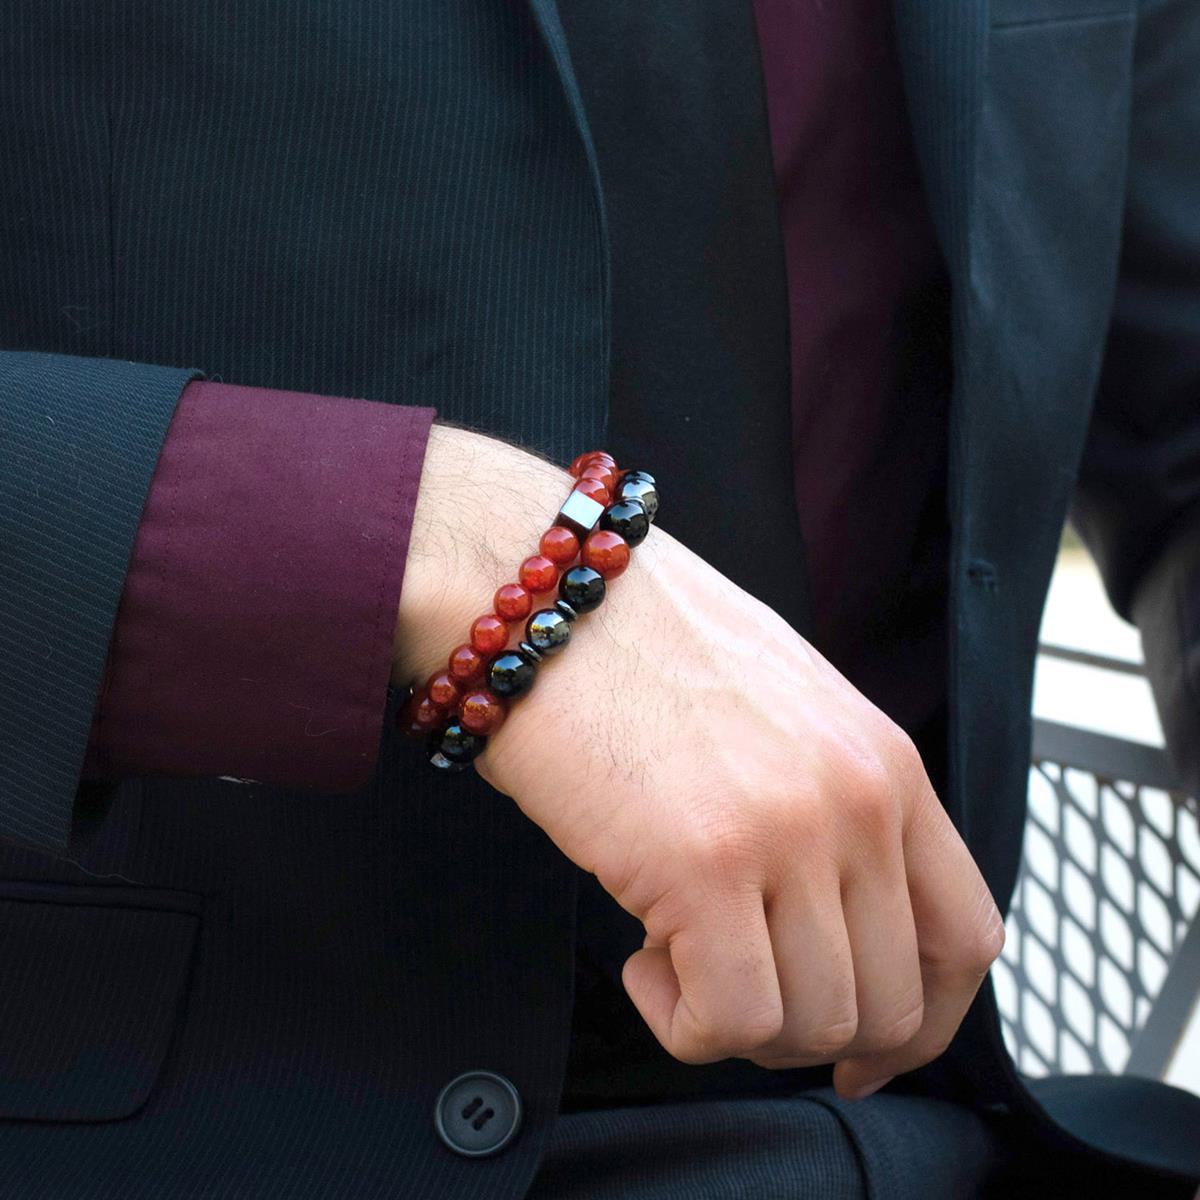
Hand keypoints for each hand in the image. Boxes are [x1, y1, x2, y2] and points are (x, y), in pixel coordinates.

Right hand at [396, 426, 1004, 1097]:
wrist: (544, 592)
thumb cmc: (641, 645)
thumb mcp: (782, 710)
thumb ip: (831, 807)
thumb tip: (828, 920)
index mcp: (886, 761)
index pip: (967, 934)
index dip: (925, 1019)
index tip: (867, 1052)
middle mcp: (857, 800)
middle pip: (891, 1002)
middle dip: (808, 1033)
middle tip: (729, 989)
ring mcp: (787, 833)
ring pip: (812, 1024)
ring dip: (738, 1023)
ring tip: (673, 953)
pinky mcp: (703, 868)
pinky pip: (731, 1021)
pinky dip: (684, 1021)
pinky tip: (640, 957)